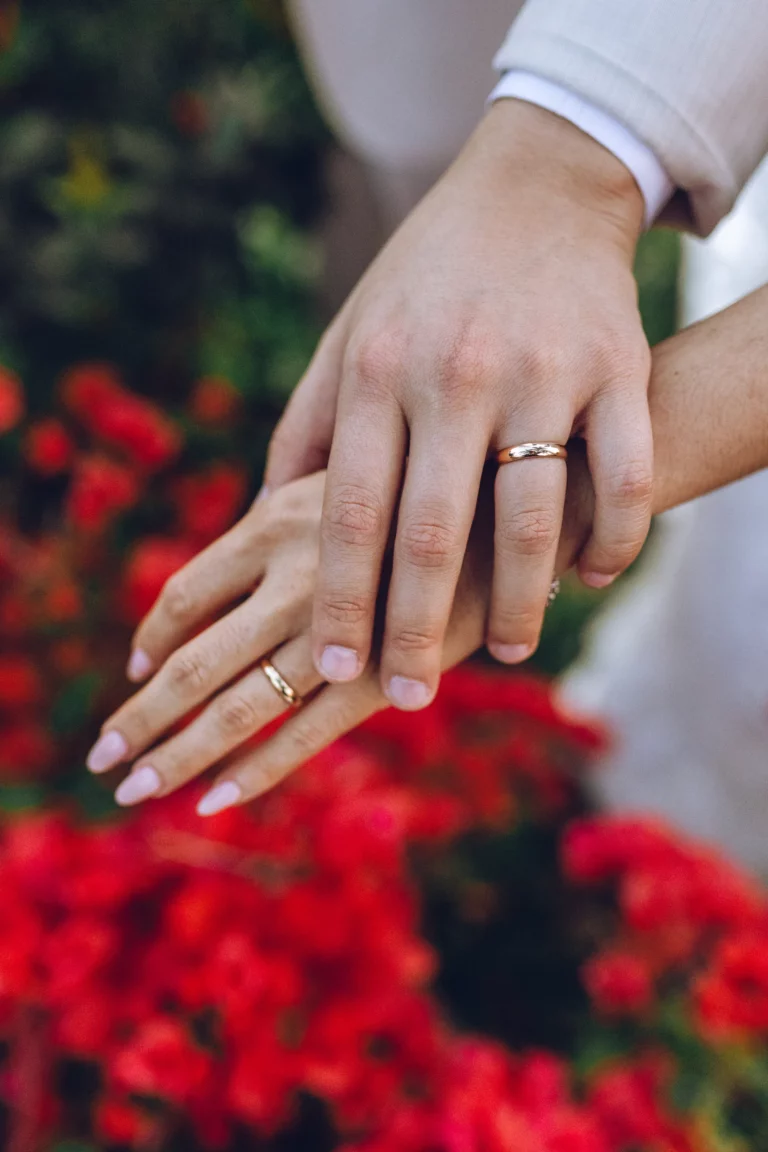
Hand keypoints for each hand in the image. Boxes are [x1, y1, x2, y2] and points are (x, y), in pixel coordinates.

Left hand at [85, 472, 505, 813]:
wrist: (533, 494)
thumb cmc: (439, 481)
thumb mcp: (353, 475)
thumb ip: (297, 508)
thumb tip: (249, 535)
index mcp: (278, 520)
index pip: (185, 592)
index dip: (150, 635)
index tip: (133, 666)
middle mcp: (295, 575)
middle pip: (191, 661)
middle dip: (140, 716)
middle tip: (103, 759)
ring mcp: (339, 627)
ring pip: (235, 705)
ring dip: (176, 754)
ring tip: (131, 790)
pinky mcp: (389, 672)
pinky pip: (306, 733)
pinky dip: (256, 771)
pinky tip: (214, 801)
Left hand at [265, 100, 650, 710]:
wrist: (536, 188)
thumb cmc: (426, 281)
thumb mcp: (348, 335)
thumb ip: (308, 426)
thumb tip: (264, 517)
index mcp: (378, 370)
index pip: (352, 511)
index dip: (343, 599)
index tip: (335, 668)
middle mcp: (454, 374)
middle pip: (433, 535)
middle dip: (416, 631)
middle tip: (408, 696)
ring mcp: (544, 370)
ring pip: (534, 522)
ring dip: (520, 604)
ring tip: (509, 651)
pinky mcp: (620, 367)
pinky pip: (626, 480)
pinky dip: (612, 544)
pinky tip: (588, 580)